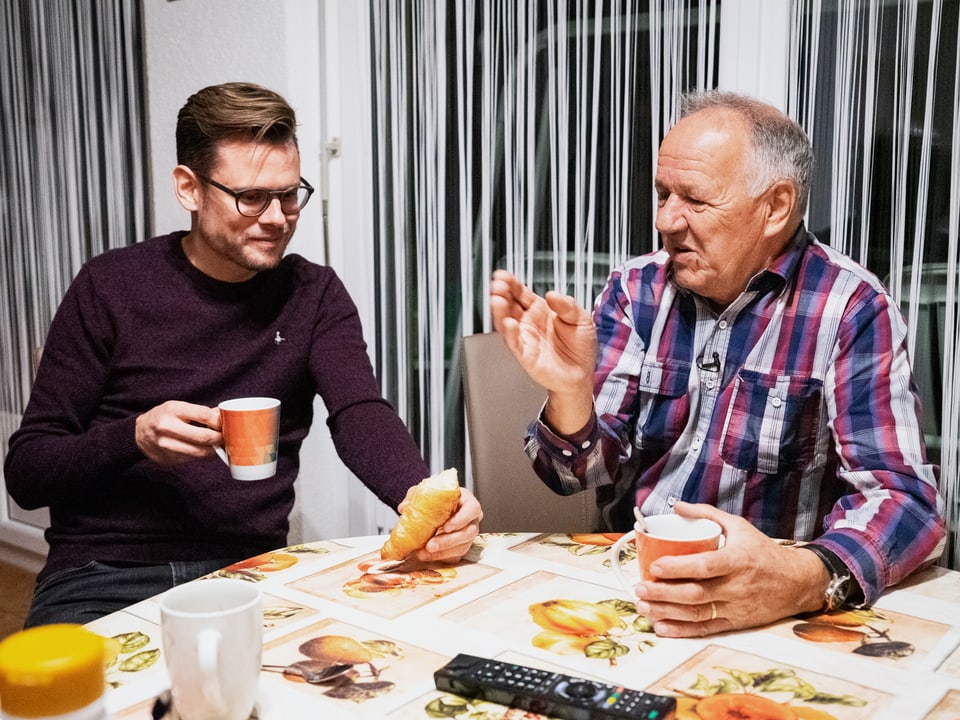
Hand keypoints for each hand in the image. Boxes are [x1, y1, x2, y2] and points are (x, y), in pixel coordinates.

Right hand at [135, 400, 221, 464]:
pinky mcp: (168, 458)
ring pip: (200, 452)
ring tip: (216, 444)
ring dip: (213, 449)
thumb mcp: (178, 407)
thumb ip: (199, 412)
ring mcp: (167, 445)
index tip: (223, 424)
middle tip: (224, 437)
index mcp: (173, 410)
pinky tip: (202, 449)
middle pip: (204, 437)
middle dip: (219, 438)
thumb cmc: (163, 417)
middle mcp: (168, 427)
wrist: (138, 433)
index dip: (218, 421)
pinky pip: (192, 459)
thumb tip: (221, 416)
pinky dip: (201, 455)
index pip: (204, 415)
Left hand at [414, 487, 482, 562]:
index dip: (462, 519)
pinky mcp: (460, 547)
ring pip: (462, 547)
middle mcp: (471, 520)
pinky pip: (454, 556)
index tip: (446, 526)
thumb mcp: (426, 492)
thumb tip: (404, 507)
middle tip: (430, 545)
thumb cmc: (438, 499)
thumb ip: (415, 496)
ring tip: (424, 553)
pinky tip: (426, 556)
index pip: (473, 509)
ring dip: (442, 552)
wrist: (436, 509)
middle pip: (468, 532)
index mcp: (467, 502)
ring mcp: (467, 535)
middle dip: (448, 541)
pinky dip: (440, 557)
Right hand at [489, 269, 596, 433]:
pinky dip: (510, 333)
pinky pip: (514, 343)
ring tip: (497, 299)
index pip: (520, 293)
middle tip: (498, 285)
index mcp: (540, 310)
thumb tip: (552, 295)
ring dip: (500, 311)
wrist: (582, 374)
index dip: (511, 284)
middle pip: (509, 305)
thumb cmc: (581, 347)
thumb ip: (567, 305)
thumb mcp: (581, 319)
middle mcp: (529, 323)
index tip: (503, 275)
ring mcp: (525, 338)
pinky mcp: (525, 355)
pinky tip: (508, 322)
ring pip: (506, 322)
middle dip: (501, 294)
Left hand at [631, 502, 827, 636]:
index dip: (678, 568)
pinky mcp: (735, 623)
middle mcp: (735, 587)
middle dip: (662, 593)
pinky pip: (705, 629)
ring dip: (666, 612)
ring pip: (696, 614)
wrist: (797, 582)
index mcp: (736, 560)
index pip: (704, 566)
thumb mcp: (739, 526)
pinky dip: (682, 630)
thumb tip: (676, 506)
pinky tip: (661, 627)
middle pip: (694, 594)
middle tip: (639, 587)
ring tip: (642, 606)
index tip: (655, 566)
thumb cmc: (764, 551)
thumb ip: (706, 514)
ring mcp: (734, 608)